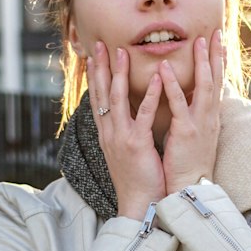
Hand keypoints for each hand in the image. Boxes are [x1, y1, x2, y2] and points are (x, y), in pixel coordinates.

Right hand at [86, 42, 165, 218]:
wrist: (140, 206)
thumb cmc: (138, 181)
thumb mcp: (126, 154)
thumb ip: (124, 134)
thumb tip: (125, 121)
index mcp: (107, 135)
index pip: (97, 100)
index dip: (94, 78)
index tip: (92, 57)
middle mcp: (109, 133)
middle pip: (101, 94)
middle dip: (100, 67)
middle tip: (100, 44)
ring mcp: (121, 138)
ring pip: (117, 99)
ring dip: (119, 73)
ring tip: (123, 51)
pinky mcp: (137, 144)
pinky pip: (144, 115)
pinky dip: (150, 95)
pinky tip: (157, 78)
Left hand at [160, 29, 223, 194]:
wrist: (190, 188)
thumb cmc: (189, 163)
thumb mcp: (196, 135)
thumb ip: (195, 115)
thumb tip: (196, 101)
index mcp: (210, 117)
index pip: (216, 83)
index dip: (218, 62)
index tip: (219, 41)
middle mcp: (209, 117)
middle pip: (216, 79)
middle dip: (217, 54)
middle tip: (216, 31)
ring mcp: (199, 123)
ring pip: (204, 86)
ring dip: (201, 62)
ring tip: (198, 40)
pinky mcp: (185, 132)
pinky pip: (178, 104)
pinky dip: (172, 85)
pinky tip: (165, 67)